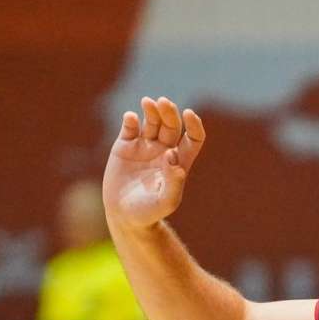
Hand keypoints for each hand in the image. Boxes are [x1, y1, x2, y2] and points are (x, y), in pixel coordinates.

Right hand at [102, 96, 205, 230]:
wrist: (124, 216)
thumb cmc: (149, 212)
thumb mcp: (165, 201)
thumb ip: (174, 182)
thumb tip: (173, 156)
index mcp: (179, 161)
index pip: (193, 138)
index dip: (194, 124)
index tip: (190, 114)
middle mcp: (164, 150)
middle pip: (172, 125)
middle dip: (169, 112)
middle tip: (163, 103)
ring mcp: (144, 146)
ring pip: (152, 121)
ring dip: (152, 110)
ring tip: (148, 102)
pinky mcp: (124, 146)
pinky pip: (130, 127)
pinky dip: (130, 120)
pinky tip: (131, 118)